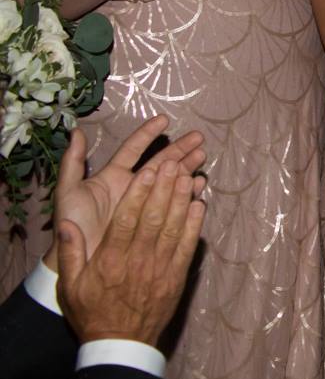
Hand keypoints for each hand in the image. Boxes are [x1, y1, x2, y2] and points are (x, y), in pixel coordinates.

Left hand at [42, 118, 207, 270]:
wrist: (80, 257)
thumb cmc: (74, 223)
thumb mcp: (68, 191)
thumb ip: (72, 162)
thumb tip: (76, 132)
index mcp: (113, 176)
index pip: (133, 149)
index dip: (148, 134)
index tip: (164, 120)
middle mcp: (132, 185)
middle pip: (159, 161)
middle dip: (178, 148)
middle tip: (198, 137)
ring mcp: (145, 202)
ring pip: (170, 179)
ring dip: (186, 167)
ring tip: (202, 156)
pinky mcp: (154, 219)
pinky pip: (175, 203)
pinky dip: (187, 193)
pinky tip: (198, 184)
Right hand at [56, 153, 206, 346]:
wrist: (121, 344)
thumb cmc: (92, 314)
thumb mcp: (70, 286)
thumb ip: (71, 253)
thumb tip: (67, 223)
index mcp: (111, 260)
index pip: (127, 219)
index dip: (139, 193)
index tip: (147, 171)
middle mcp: (138, 260)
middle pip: (154, 217)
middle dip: (165, 187)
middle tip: (173, 161)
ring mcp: (160, 268)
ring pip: (174, 227)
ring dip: (182, 199)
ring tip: (188, 174)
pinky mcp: (176, 277)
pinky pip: (187, 246)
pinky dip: (195, 224)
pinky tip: (199, 204)